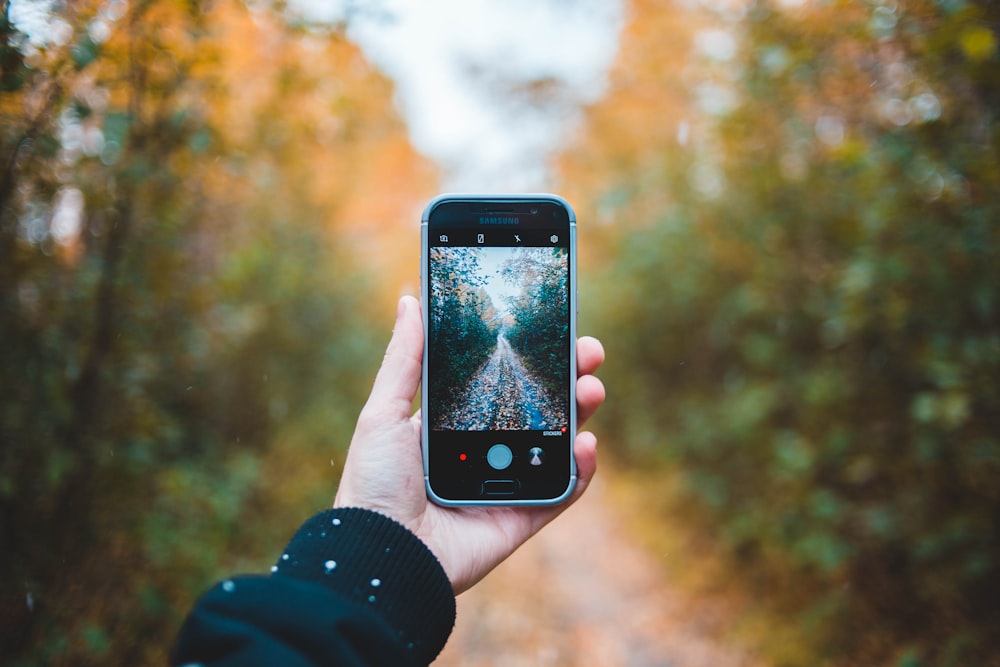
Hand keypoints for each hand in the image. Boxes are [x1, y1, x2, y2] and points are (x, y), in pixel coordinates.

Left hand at [334, 295, 605, 593]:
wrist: (380, 553)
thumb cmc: (372, 483)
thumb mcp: (382, 411)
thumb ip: (404, 360)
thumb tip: (410, 301)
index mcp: (451, 426)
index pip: (501, 382)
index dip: (530, 358)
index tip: (555, 329)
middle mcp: (482, 452)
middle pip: (537, 409)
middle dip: (567, 379)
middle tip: (588, 353)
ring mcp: (505, 485)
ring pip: (556, 445)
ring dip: (581, 415)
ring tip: (591, 390)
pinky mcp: (520, 519)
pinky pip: (561, 493)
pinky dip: (582, 471)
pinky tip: (587, 444)